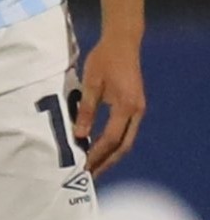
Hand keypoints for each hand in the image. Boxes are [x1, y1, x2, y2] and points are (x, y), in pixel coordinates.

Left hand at [77, 31, 147, 177]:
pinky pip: (126, 132)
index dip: (98, 154)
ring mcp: (138, 110)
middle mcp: (137, 112)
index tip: (84, 167)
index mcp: (126, 107)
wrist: (122, 44)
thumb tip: (79, 135)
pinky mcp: (135, 107)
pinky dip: (115, 144)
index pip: (111, 138)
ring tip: (95, 167)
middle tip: (90, 175)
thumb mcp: (91, 83)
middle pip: (123, 145)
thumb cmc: (103, 60)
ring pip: (127, 140)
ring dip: (111, 155)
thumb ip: (87, 110)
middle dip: (107, 162)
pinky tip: (102, 149)